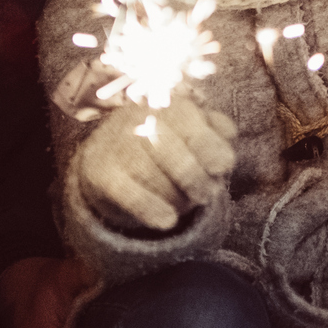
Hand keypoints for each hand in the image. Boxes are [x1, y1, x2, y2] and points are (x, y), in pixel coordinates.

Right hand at [76, 98, 236, 232]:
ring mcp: (117, 143)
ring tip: (183, 205)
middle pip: (173, 153)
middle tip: (205, 196)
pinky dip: (149, 208)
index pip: (191, 124)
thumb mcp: (192, 132)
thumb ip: (215, 130)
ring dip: (175, 197)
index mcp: (168, 106)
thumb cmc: (164, 145)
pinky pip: (127, 192)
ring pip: (152, 176)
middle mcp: (139, 118)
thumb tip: (228, 134)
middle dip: (195, 179)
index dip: (210, 148)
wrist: (107, 156)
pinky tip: (167, 221)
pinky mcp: (99, 170)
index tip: (221, 168)